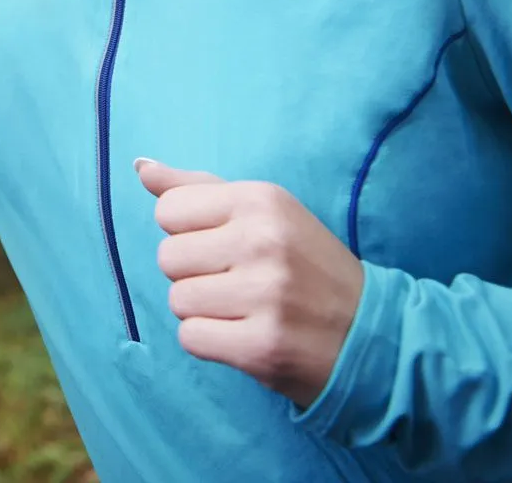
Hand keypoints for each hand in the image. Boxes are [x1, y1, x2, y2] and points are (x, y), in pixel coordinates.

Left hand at [135, 158, 363, 408]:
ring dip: (203, 311)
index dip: (188, 233)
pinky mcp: (262, 345)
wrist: (371, 333)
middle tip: (238, 282)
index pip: (168, 210)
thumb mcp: (264, 212)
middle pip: (167, 258)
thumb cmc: (305, 265)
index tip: (224, 245)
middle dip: (194, 274)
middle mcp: (263, 241)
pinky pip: (191, 338)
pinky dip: (210, 342)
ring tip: (244, 309)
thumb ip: (198, 188)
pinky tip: (244, 335)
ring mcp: (264, 294)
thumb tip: (141, 166)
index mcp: (261, 199)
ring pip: (177, 300)